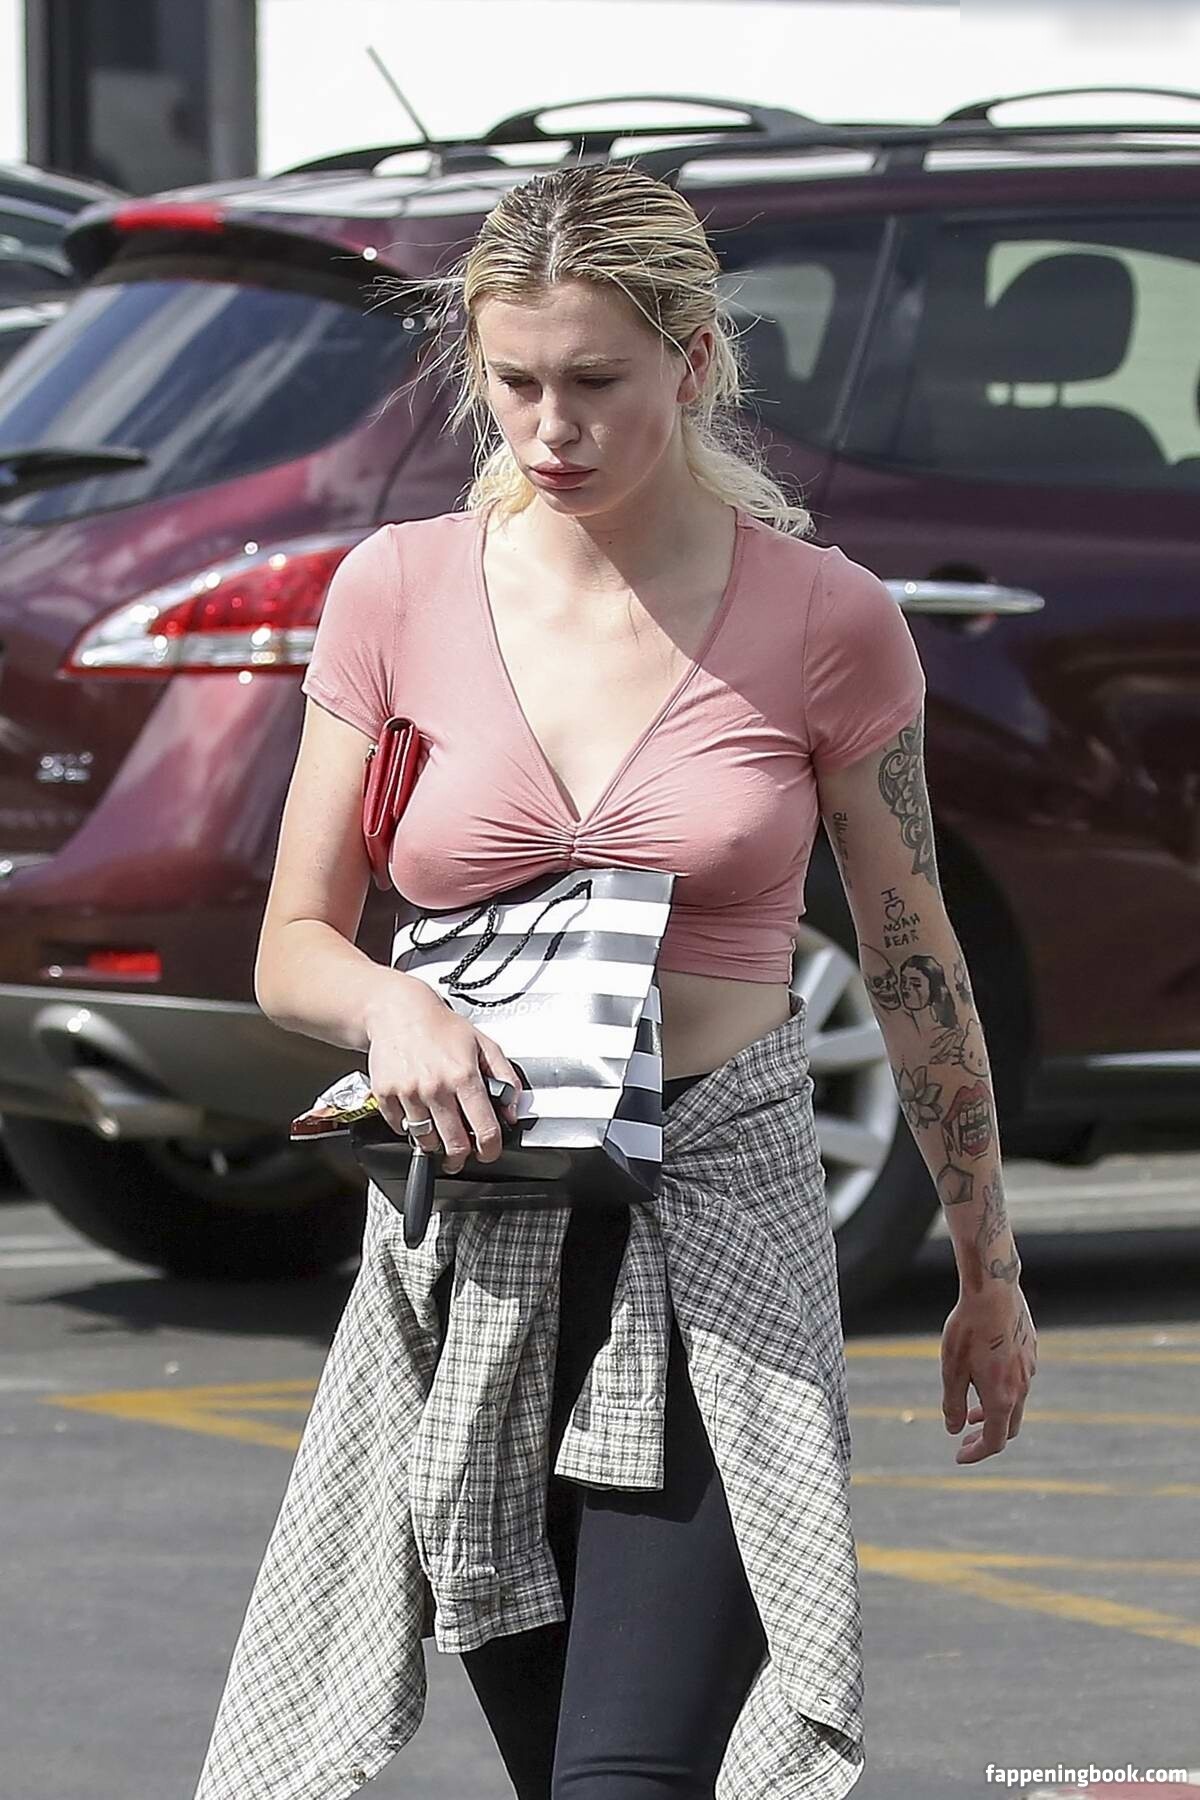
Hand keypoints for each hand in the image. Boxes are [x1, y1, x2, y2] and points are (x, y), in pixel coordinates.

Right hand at [364, 974, 523, 1173]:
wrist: (399, 1011)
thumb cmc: (441, 1027)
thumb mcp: (484, 1044)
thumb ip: (505, 1076)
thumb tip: (512, 1109)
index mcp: (464, 1075)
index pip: (484, 1129)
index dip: (490, 1149)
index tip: (488, 1152)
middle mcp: (436, 1087)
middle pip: (454, 1143)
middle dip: (460, 1157)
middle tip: (461, 1155)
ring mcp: (409, 1092)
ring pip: (425, 1140)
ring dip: (434, 1143)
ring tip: (438, 1131)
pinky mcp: (385, 1093)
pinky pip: (399, 1127)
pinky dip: (408, 1126)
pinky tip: (417, 1112)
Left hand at [940, 1280, 1036, 1464]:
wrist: (993, 1290)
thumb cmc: (967, 1329)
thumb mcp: (951, 1369)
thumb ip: (953, 1404)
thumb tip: (954, 1429)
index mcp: (1002, 1397)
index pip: (995, 1441)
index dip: (976, 1453)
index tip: (959, 1455)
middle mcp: (1022, 1387)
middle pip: (1009, 1426)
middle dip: (987, 1436)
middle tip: (966, 1435)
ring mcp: (1029, 1368)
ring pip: (1016, 1402)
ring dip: (995, 1411)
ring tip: (973, 1407)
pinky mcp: (1031, 1350)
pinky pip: (1019, 1380)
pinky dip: (1003, 1389)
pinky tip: (986, 1373)